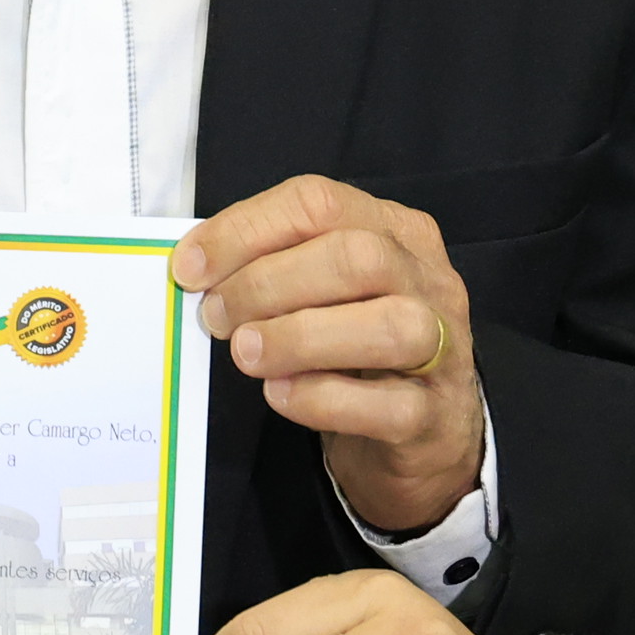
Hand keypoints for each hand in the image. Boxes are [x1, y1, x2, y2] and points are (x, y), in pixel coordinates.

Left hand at [173, 176, 485, 533]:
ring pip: (389, 326)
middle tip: (215, 317)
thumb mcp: (323, 291)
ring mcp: (443, 347)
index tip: (191, 268)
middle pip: (357, 256)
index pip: (320, 203)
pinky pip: (387, 404)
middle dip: (268, 283)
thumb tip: (198, 270)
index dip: (246, 230)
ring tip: (245, 353)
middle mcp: (428, 278)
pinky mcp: (435, 414)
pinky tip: (281, 393)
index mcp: (395, 230)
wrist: (422, 432)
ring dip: (299, 337)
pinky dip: (323, 398)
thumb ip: (275, 269)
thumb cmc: (355, 347)